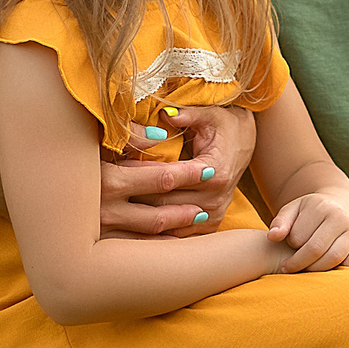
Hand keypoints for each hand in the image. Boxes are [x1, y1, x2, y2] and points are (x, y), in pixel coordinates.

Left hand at [97, 102, 249, 237]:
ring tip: (111, 207)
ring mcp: (212, 216)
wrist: (245, 144)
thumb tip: (166, 114)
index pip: (167, 179)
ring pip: (166, 223)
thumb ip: (188, 114)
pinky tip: (130, 223)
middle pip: (163, 205)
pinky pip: (176, 233)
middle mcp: (215, 200)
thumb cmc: (224, 125)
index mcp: (214, 173)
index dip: (139, 174)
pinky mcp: (209, 225)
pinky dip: (153, 230)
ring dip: (139, 217)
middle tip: (103, 190)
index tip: (116, 167)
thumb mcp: (210, 114)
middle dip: (133, 197)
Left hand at [263, 190, 348, 273]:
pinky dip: (346, 269)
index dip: (290, 248)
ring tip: (305, 271)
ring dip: (316, 269)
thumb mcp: (293, 210)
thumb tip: (272, 237)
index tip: (287, 249)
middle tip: (287, 269)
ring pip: (334, 258)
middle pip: (316, 249)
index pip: (299, 237)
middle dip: (299, 263)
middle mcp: (340, 217)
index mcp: (320, 206)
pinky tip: (332, 272)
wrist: (339, 207)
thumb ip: (281, 222)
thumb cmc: (310, 213)